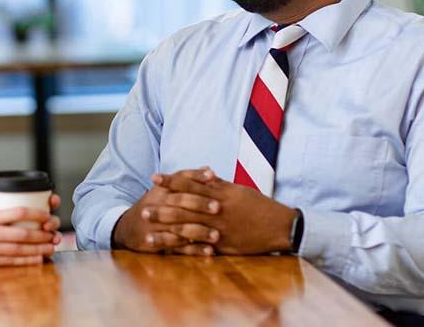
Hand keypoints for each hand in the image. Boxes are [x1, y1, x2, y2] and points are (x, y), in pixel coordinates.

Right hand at [0, 194, 62, 266]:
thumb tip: (15, 216)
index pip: (18, 212)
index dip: (37, 214)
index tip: (48, 214)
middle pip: (23, 233)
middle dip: (43, 234)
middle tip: (55, 232)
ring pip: (20, 249)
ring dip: (39, 248)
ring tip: (52, 246)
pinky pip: (11, 262)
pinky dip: (27, 261)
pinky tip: (38, 259)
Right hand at [112, 168, 221, 255]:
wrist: (127, 228)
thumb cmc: (153, 206)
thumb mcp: (165, 190)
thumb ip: (187, 180)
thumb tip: (209, 169)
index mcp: (161, 190)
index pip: (179, 179)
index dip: (195, 176)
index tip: (213, 176)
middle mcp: (157, 206)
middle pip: (179, 203)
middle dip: (199, 204)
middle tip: (218, 207)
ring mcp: (156, 226)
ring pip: (179, 228)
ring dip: (199, 232)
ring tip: (217, 235)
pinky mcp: (158, 243)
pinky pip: (178, 247)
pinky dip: (194, 250)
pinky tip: (209, 251)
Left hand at [152, 173, 297, 254]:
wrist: (280, 226)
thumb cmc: (259, 206)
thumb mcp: (239, 191)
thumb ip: (219, 184)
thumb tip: (203, 173)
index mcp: (221, 194)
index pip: (190, 184)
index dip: (171, 181)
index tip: (154, 178)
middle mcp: (217, 210)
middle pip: (184, 207)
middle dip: (162, 208)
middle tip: (143, 209)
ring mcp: (219, 229)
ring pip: (188, 227)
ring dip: (167, 228)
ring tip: (150, 229)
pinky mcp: (224, 244)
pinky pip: (200, 245)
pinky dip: (184, 247)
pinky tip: (169, 249)